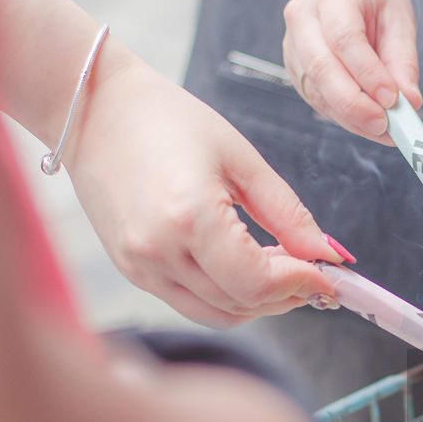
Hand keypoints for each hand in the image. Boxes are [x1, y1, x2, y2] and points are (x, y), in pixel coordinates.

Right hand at [64, 58, 345, 326]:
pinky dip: (228, 296)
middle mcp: (158, 252)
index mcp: (188, 218)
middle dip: (287, 294)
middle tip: (312, 269)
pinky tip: (245, 266)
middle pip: (242, 305)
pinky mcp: (132, 270)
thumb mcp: (241, 159)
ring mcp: (139, 266)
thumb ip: (288, 213)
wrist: (93, 108)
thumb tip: (327, 254)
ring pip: (218, 314)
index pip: (259, 284)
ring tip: (280, 267)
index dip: (302, 285)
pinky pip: (191, 303)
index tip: (329, 275)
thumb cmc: (165, 120)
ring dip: (259, 301)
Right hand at [283, 0, 420, 142]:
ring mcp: (294, 45)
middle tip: (385, 125)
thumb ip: (404, 63)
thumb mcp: (399, 21)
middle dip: (355, 104)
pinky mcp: (296, 69)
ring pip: (317, 91)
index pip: (344, 38)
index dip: (368, 74)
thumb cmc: (375, 2)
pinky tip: (368, 124)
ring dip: (352, 118)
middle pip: (321, 68)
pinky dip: (345, 119)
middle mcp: (304, 18)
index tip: (392, 99)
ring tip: (385, 130)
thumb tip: (410, 102)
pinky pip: (318, 101)